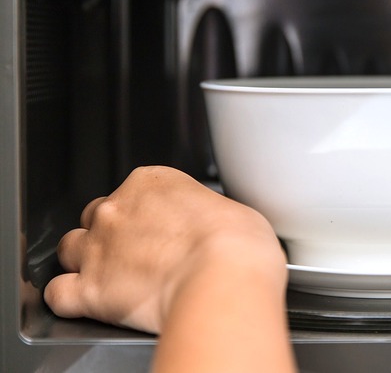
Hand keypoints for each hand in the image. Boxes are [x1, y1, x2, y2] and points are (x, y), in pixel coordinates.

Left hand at [44, 166, 287, 333]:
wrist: (224, 278)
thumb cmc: (238, 245)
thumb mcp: (234, 210)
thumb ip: (208, 213)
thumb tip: (216, 229)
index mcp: (151, 182)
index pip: (131, 191)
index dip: (144, 213)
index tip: (160, 227)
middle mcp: (117, 210)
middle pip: (96, 216)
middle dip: (111, 234)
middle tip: (138, 254)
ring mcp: (98, 249)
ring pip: (69, 249)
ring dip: (85, 261)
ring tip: (112, 278)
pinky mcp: (90, 290)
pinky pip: (58, 294)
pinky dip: (69, 299)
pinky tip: (88, 303)